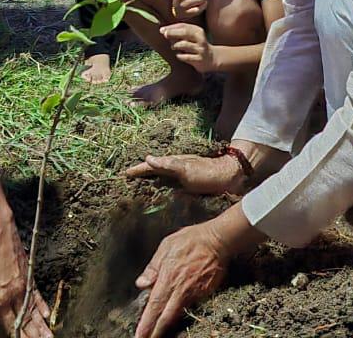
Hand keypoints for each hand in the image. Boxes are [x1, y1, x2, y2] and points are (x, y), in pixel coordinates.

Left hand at [0, 214, 51, 337]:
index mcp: (0, 298)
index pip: (10, 324)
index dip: (16, 336)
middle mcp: (15, 294)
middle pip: (26, 320)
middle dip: (34, 335)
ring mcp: (24, 285)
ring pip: (35, 310)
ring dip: (42, 326)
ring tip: (50, 337)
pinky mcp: (29, 275)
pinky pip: (37, 295)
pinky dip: (43, 306)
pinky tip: (47, 315)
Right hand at [124, 152, 245, 195]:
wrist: (228, 177)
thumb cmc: (207, 173)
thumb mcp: (185, 168)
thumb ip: (167, 164)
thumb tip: (147, 158)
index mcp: (172, 163)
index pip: (149, 166)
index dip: (137, 169)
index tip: (125, 173)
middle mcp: (175, 169)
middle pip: (153, 170)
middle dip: (140, 173)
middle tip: (128, 178)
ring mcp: (181, 176)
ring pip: (160, 177)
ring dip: (149, 180)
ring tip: (139, 186)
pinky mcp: (187, 184)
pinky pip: (169, 185)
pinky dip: (161, 187)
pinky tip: (161, 194)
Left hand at [134, 222, 229, 337]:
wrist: (218, 239)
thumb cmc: (192, 239)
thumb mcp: (167, 246)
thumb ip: (153, 266)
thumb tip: (142, 283)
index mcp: (168, 277)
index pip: (154, 305)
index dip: (147, 323)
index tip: (140, 334)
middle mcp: (180, 289)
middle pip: (166, 317)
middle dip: (155, 331)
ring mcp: (194, 293)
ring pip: (178, 315)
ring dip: (167, 326)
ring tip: (158, 333)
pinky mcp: (205, 294)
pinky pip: (190, 307)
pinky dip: (182, 314)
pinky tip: (175, 317)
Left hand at [162, 23, 215, 72]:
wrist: (212, 59)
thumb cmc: (197, 46)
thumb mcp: (192, 36)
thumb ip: (180, 33)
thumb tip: (164, 31)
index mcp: (198, 31)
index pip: (184, 26)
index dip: (172, 27)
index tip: (162, 29)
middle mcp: (200, 39)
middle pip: (185, 32)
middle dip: (173, 32)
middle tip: (164, 34)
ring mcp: (200, 49)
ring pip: (184, 44)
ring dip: (175, 45)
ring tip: (173, 47)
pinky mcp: (199, 59)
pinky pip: (185, 56)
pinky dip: (179, 55)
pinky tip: (179, 55)